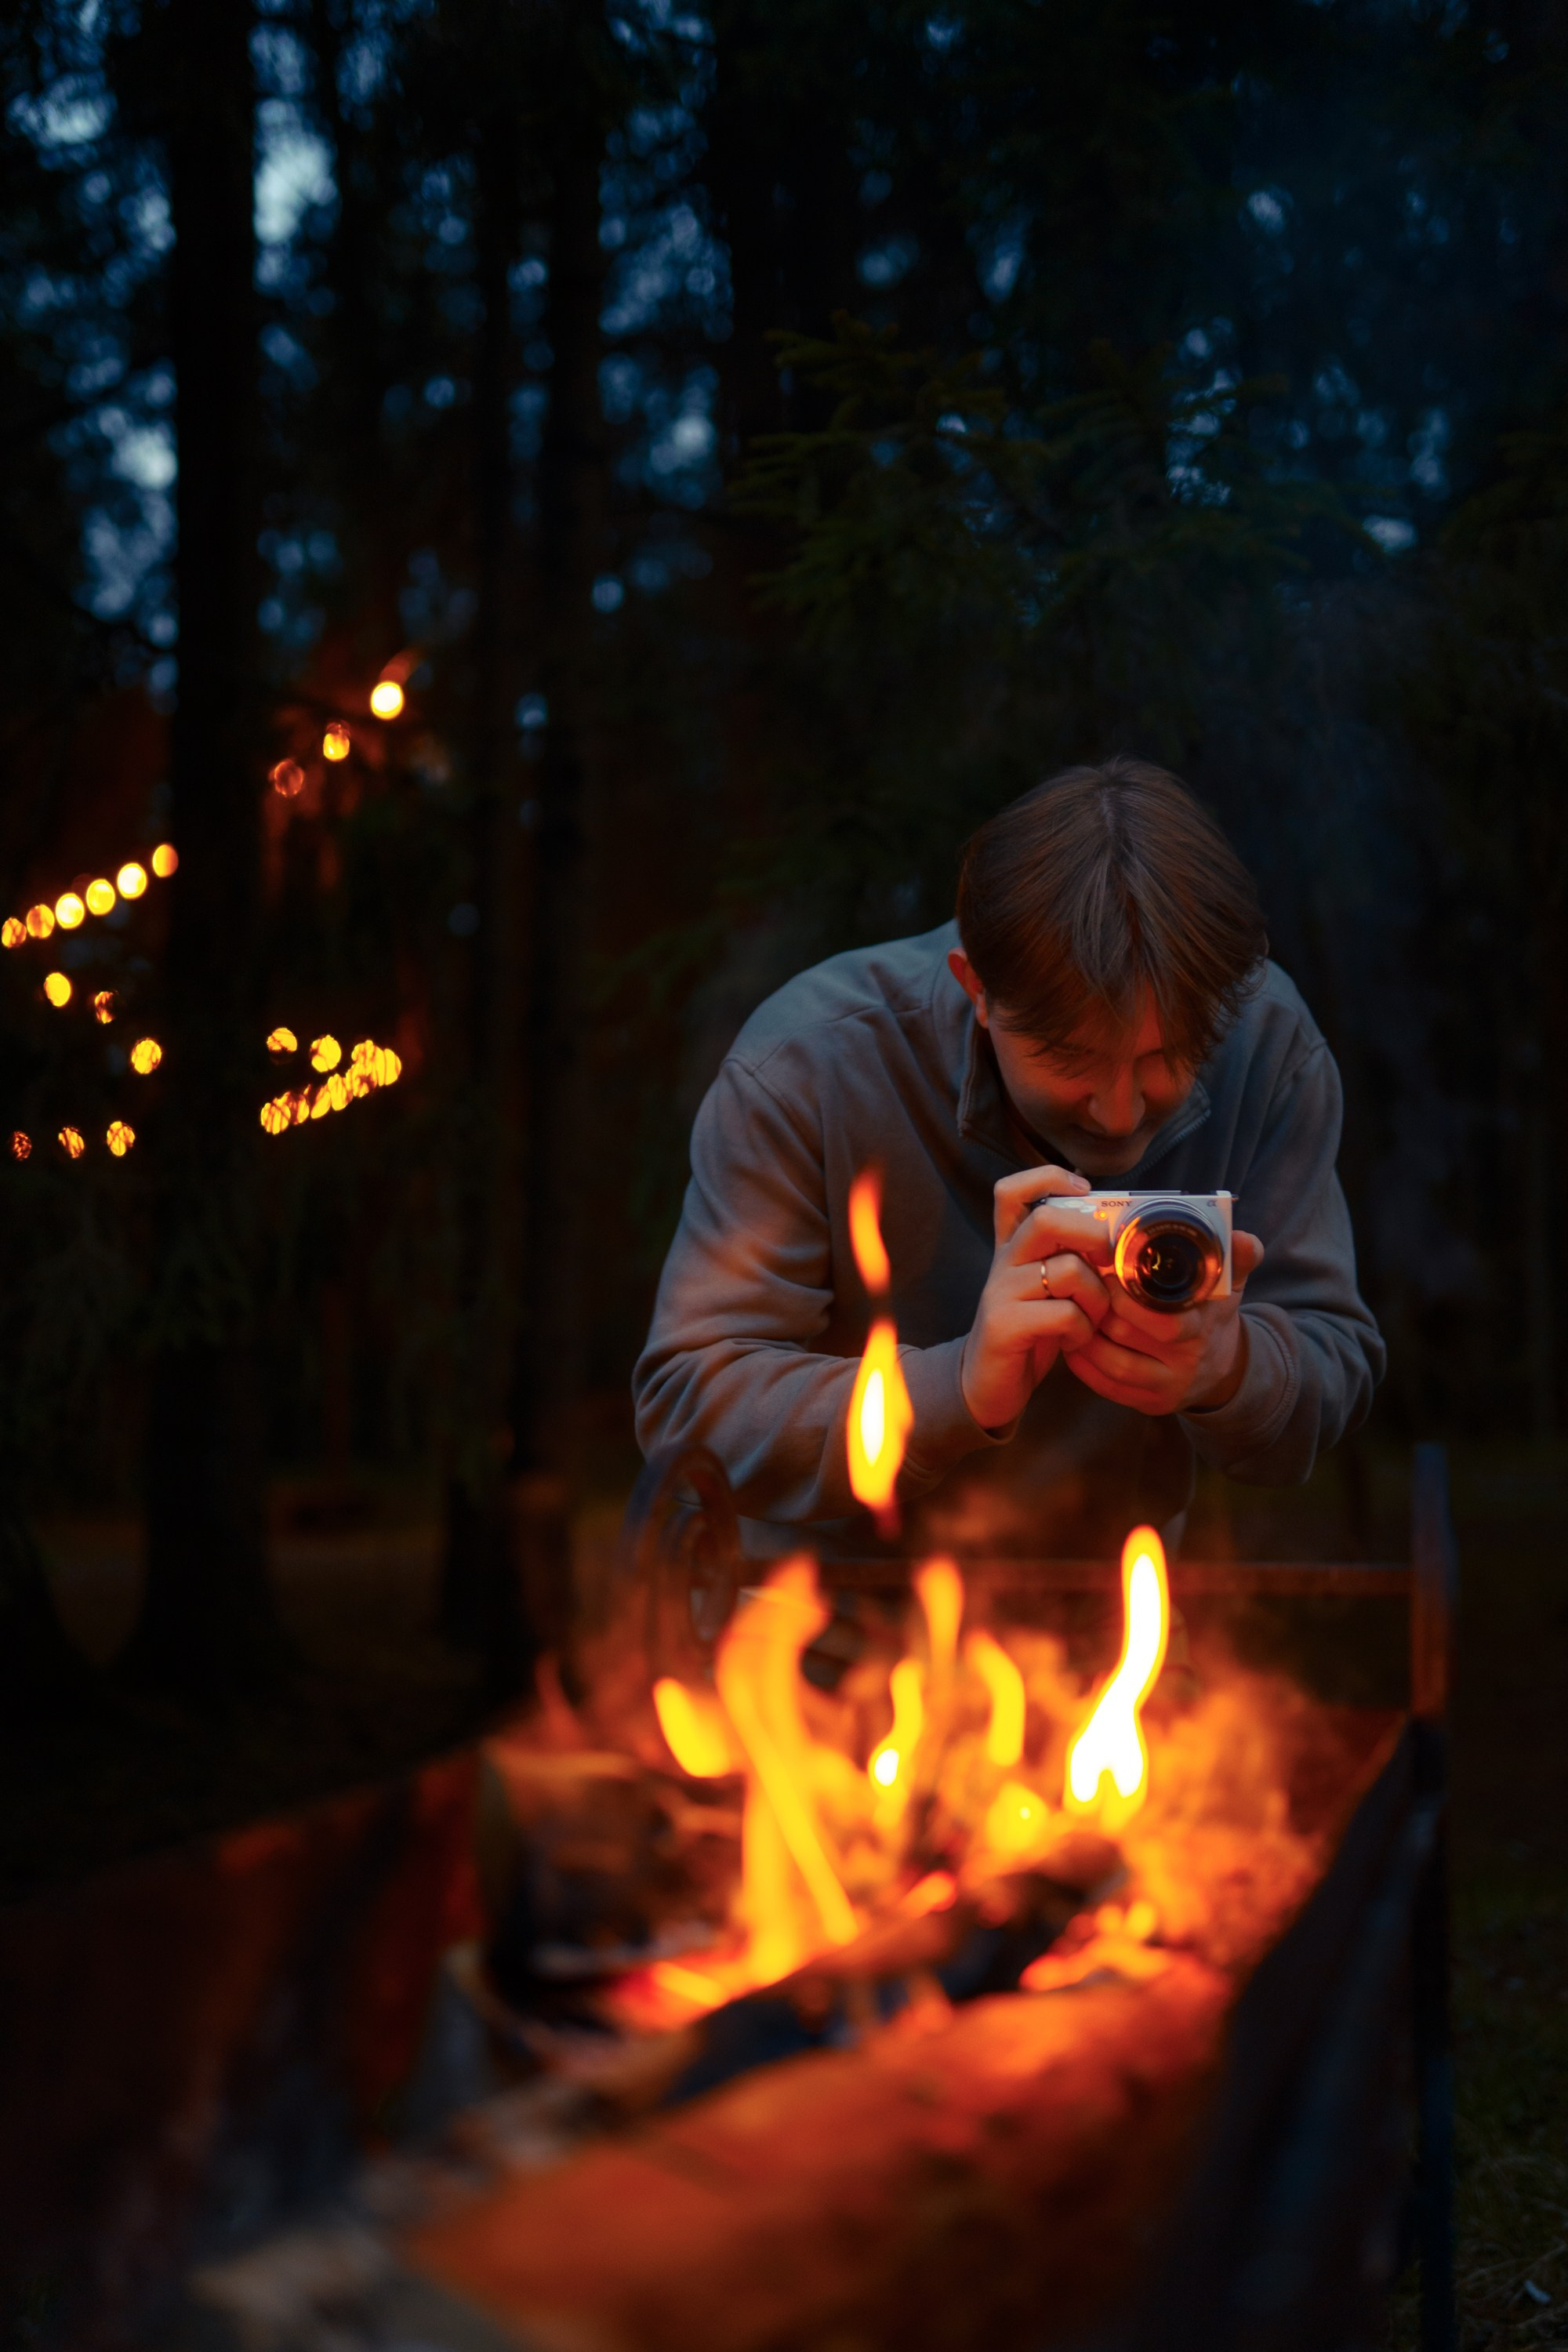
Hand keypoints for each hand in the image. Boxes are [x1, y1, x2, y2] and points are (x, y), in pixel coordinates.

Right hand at [960, 1166, 1117, 1430]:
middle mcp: (1002, 1262)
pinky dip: (1082, 1330)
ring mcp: (1000, 1292)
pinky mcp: (1004, 1325)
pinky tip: (1074, 1341)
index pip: (1013, 1191)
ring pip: (1068, 1270)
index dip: (1049, 1177)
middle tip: (1105, 1262)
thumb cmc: (1030, 1332)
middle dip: (1091, 1235)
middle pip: (1046, 1219)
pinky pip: (1065, 1314)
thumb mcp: (1047, 1289)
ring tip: (1092, 1318)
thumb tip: (1118, 1238)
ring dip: (1097, 1298)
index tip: (1084, 1190)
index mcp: (1012, 1247)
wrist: (987, 1384)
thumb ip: (1069, 1259)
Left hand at [1064, 1231, 1264, 1415]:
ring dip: (1086, 1336)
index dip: (1130, 1299)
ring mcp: (1163, 1388)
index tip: (1109, 1273)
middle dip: (1101, 1310)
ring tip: (1073, 1309)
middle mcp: (1183, 1365)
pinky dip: (1083, 1365)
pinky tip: (1072, 1341)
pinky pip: (1106, 1387)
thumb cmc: (1214, 1317)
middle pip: (1128, 1338)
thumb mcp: (1230, 1288)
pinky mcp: (1146, 1403)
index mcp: (1201, 1332)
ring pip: (1112, 1365)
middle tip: (1082, 1286)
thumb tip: (1245, 1238)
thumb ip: (1237, 1260)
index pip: (1165, 1323)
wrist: (1223, 1368)